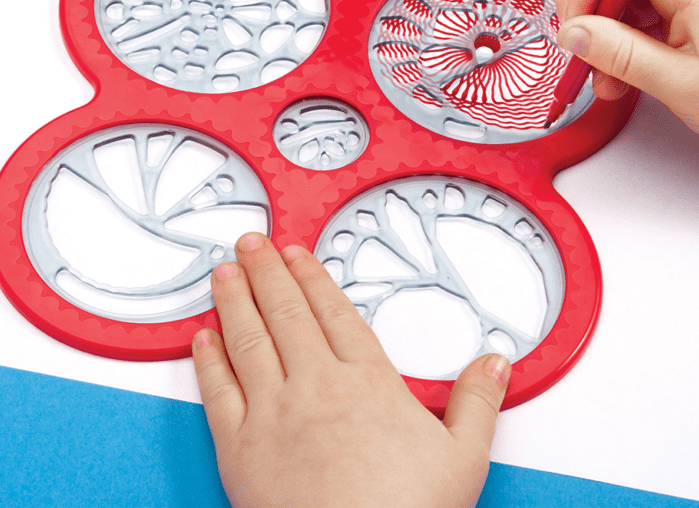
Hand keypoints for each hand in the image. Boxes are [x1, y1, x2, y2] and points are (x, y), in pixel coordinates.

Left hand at [192, 232, 510, 507]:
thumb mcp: (463, 456)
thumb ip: (478, 401)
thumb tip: (496, 362)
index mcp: (365, 380)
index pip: (332, 311)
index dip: (311, 277)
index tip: (297, 253)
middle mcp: (315, 385)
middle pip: (285, 312)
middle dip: (265, 270)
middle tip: (251, 242)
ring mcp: (273, 413)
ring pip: (248, 339)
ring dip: (234, 299)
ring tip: (224, 271)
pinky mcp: (240, 448)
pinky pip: (218, 391)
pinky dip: (207, 360)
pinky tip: (202, 338)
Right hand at [556, 0, 698, 153]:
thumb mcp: (678, 83)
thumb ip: (619, 54)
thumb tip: (575, 33)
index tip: (573, 26)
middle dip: (596, 17)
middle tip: (585, 59)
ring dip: (614, 34)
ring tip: (610, 79)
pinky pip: (658, 10)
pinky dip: (636, 38)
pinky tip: (632, 72)